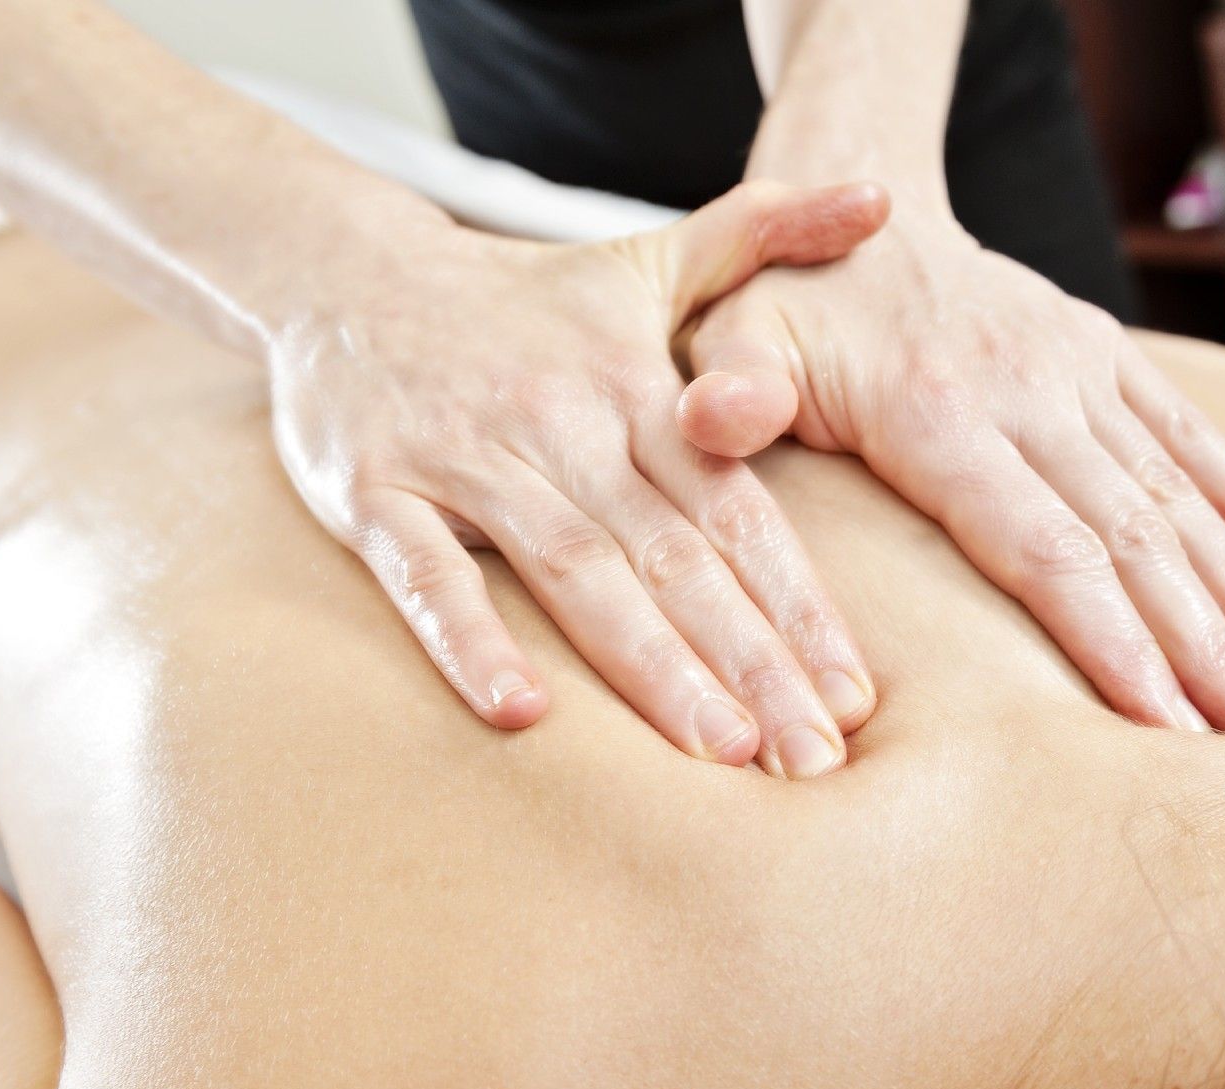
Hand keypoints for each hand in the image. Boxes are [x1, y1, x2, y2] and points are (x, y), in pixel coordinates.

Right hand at [268, 181, 890, 776]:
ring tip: (723, 751)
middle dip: (752, 662)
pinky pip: (426, 575)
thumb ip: (766, 232)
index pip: (737, 511)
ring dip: (651, 667)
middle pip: (674, 557)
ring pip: (574, 572)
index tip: (856, 695)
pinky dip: (469, 640)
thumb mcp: (650, 255)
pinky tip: (523, 714)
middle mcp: (564, 424)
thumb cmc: (526, 299)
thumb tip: (879, 194)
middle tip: (816, 759)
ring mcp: (467, 459)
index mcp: (639, 390)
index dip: (799, 604)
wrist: (346, 271)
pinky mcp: (373, 492)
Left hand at [678, 210, 1224, 733]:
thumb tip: (716, 421)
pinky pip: (1188, 428)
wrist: (855, 187)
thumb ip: (728, 391)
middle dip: (1206, 649)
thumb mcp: (725, 335)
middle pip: (1134, 541)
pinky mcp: (1104, 354)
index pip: (1046, 552)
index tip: (1172, 734)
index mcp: (939, 413)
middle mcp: (1030, 389)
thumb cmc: (777, 297)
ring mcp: (1077, 368)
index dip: (1115, 646)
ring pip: (1177, 495)